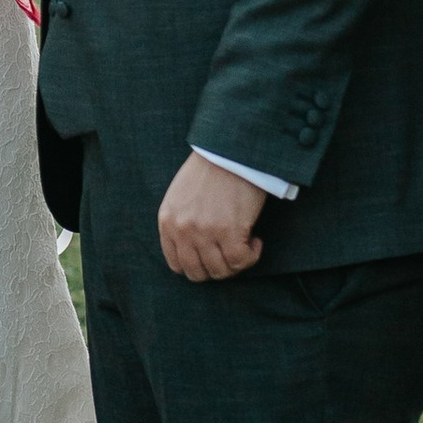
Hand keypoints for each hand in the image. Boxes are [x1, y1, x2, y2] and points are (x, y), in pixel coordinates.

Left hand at [157, 152, 265, 281]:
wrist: (230, 150)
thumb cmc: (210, 168)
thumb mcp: (181, 195)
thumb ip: (181, 221)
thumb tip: (194, 249)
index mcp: (167, 221)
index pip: (176, 264)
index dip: (198, 265)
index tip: (213, 256)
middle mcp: (182, 230)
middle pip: (197, 273)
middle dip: (217, 269)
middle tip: (231, 254)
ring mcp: (204, 232)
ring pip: (220, 271)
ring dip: (236, 263)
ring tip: (245, 244)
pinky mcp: (229, 231)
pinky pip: (240, 261)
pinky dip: (251, 256)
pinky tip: (255, 241)